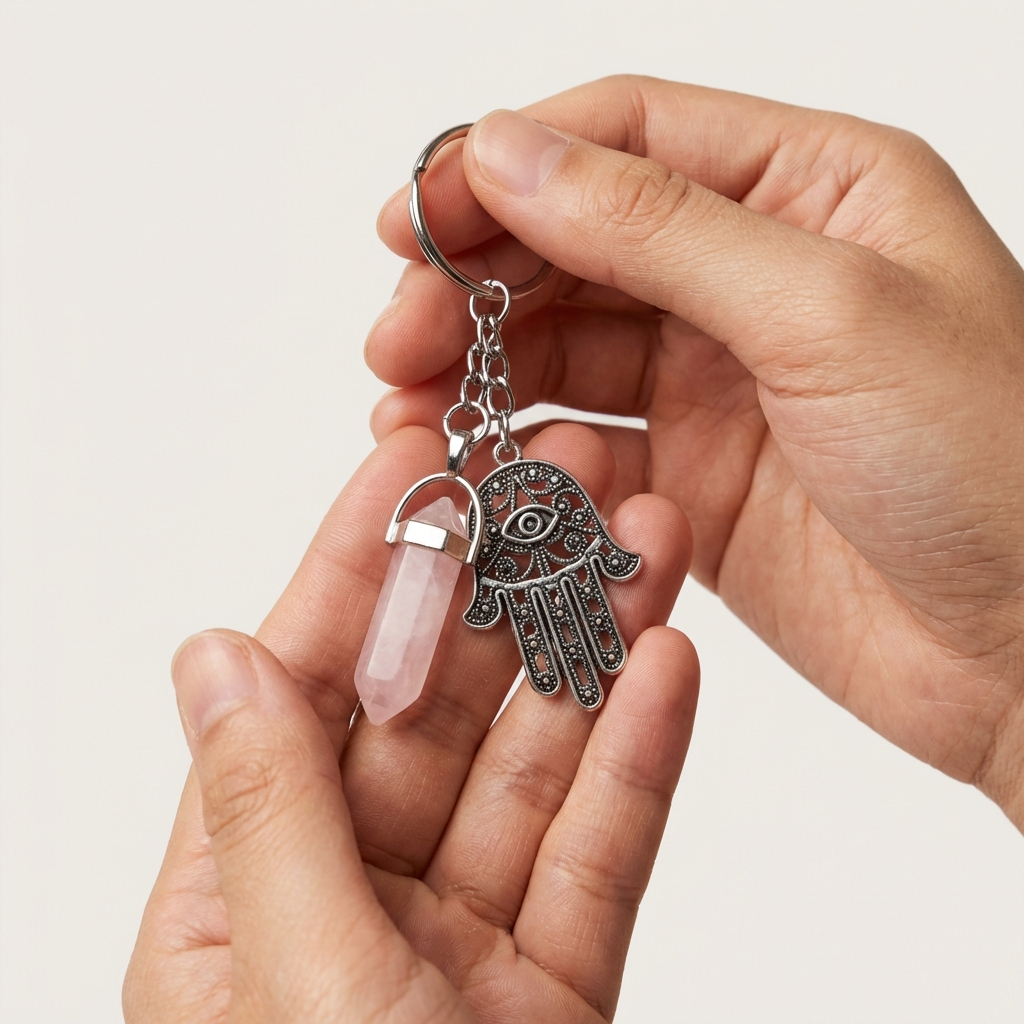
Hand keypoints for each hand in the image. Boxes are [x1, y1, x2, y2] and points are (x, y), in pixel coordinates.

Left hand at [124, 424, 697, 1021]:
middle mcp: (352, 908)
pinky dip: (637, 761)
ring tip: (643, 541)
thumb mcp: (292, 981)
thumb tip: (214, 654)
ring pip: (531, 769)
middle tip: (564, 480)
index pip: (301, 696)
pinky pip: (603, 853)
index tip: (416, 461)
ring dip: (589, 651)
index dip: (360, 568)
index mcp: (240, 906)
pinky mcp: (561, 986)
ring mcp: (463, 946)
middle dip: (500, 589)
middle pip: (432, 714)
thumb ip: (266, 812)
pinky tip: (667, 664)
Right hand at [369, 76, 1023, 827]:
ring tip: (406, 402)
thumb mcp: (829, 311)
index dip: (506, 164)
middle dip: (476, 280)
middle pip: (575, 242)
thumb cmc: (995, 467)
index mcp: (811, 189)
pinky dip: (521, 447)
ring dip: (481, 367)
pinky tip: (471, 459)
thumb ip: (661, 228)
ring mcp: (717, 380)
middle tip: (398, 334)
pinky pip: (583, 441)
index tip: (413, 217)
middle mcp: (756, 273)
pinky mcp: (691, 475)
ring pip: (565, 346)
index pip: (626, 135)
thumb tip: (510, 153)